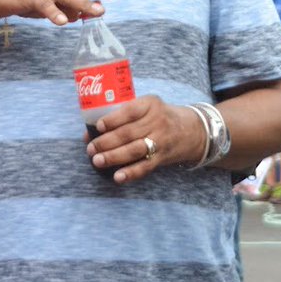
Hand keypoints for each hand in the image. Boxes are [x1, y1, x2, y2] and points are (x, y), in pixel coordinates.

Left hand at [85, 95, 205, 183]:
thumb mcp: (146, 107)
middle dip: (107, 142)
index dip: (113, 119)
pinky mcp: (162, 157)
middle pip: (128, 133)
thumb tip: (89, 132)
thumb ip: (121, 116)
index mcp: (150, 104)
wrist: (191, 130)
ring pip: (134, 150)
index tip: (98, 126)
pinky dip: (130, 173)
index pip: (130, 111)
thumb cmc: (159, 116)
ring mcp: (160, 140)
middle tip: (91, 149)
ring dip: (114, 156)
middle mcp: (157, 121)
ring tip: (97, 161)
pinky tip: (117, 177)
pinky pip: (145, 166)